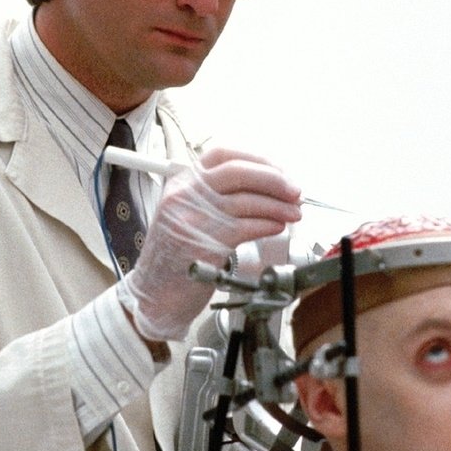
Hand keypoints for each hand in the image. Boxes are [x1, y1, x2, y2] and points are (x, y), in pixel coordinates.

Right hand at [119, 147, 302, 341]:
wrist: (155, 295)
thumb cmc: (177, 258)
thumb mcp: (188, 214)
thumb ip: (218, 196)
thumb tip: (268, 187)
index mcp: (182, 182)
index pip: (223, 155)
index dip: (257, 160)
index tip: (279, 171)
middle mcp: (184, 194)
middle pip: (238, 172)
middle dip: (274, 180)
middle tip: (295, 192)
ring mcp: (193, 217)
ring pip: (247, 201)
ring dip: (278, 207)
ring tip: (293, 213)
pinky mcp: (204, 242)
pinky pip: (246, 226)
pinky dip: (268, 225)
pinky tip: (277, 227)